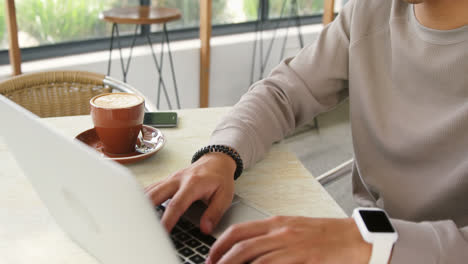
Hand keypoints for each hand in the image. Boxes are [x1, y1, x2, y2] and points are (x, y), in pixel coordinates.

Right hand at [145, 152, 235, 233]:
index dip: (168, 219)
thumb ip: (214, 212)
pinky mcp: (166, 180)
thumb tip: (205, 228)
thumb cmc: (220, 178)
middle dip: (146, 210)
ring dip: (140, 203)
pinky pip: (150, 188)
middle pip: (156, 194)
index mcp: (193, 183)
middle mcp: (178, 180)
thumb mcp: (225, 196)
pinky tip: (136, 206)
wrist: (216, 161)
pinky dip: (142, 197)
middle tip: (141, 225)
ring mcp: (170, 179)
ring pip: (150, 190)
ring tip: (134, 217)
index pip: (177, 204)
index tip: (163, 231)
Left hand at [207, 216, 371, 263]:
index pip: (239, 230)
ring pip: (253, 257)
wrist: (356, 238)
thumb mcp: (295, 230)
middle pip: (241, 245)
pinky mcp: (304, 258)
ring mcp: (291, 245)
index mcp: (277, 222)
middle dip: (221, 259)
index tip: (211, 256)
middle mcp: (280, 232)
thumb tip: (251, 253)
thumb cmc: (326, 235)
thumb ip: (273, 238)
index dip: (220, 244)